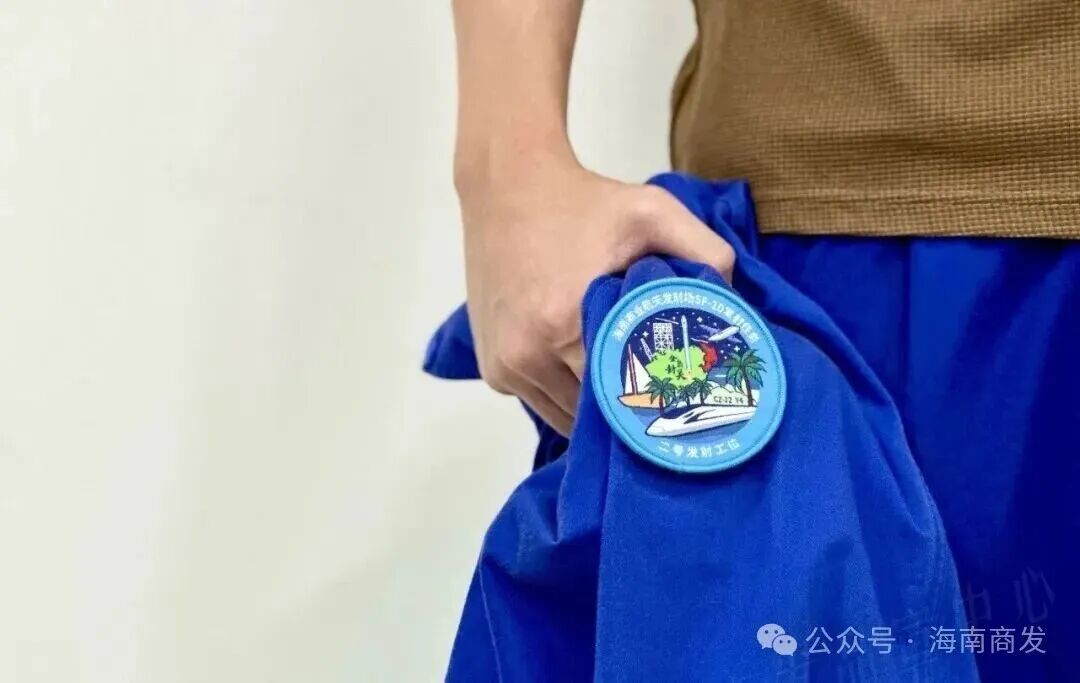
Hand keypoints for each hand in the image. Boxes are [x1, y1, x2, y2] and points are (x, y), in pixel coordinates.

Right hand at [458, 159, 734, 435]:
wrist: (506, 185)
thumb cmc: (583, 201)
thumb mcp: (653, 211)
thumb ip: (706, 252)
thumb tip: (735, 303)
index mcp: (563, 326)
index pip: (621, 398)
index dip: (655, 400)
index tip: (681, 396)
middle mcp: (528, 355)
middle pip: (591, 416)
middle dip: (626, 409)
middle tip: (661, 395)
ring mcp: (505, 366)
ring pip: (563, 417)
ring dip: (593, 408)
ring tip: (624, 386)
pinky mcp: (492, 367)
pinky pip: (538, 401)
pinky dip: (564, 393)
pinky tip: (584, 368)